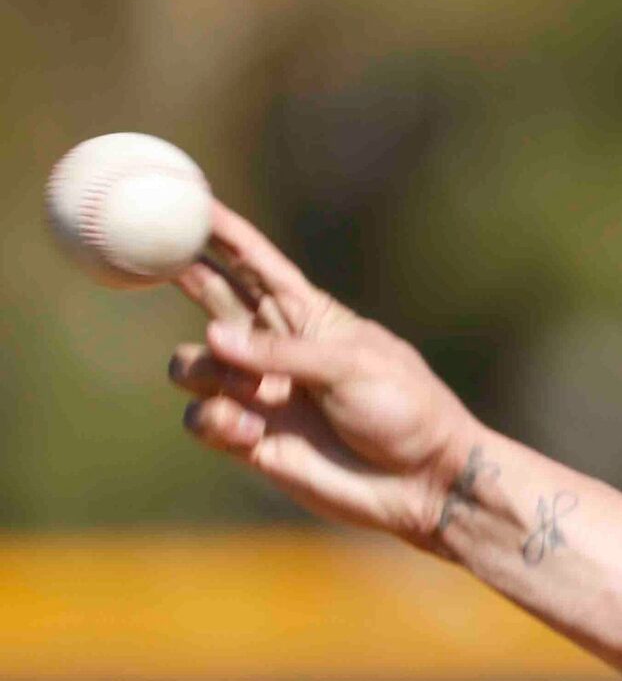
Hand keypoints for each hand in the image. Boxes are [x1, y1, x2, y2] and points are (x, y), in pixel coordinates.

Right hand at [167, 203, 484, 550]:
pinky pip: (200, 416)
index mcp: (308, 316)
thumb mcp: (352, 369)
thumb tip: (212, 338)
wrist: (420, 483)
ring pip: (191, 363)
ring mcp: (259, 391)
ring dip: (206, 371)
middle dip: (178, 275)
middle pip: (210, 298)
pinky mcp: (248, 436)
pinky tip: (251, 433)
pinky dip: (215, 421)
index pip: (254, 263)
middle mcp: (275, 347)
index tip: (184, 197)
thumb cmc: (405, 411)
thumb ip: (282, 353)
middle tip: (141, 254)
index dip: (219, 231)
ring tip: (253, 393)